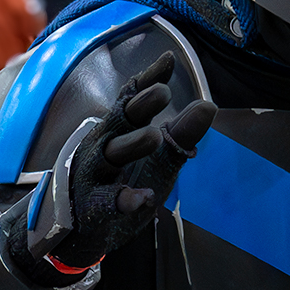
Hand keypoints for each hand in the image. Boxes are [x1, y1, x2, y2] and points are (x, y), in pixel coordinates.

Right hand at [42, 52, 215, 269]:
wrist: (79, 229)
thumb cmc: (121, 182)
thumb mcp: (158, 158)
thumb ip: (181, 133)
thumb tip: (209, 105)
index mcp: (119, 129)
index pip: (133, 99)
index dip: (149, 80)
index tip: (168, 61)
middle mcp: (103, 144)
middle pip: (120, 119)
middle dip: (140, 104)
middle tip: (163, 92)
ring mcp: (94, 174)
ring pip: (112, 155)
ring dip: (133, 144)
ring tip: (155, 137)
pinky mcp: (91, 206)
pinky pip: (106, 201)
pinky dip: (124, 200)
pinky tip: (143, 199)